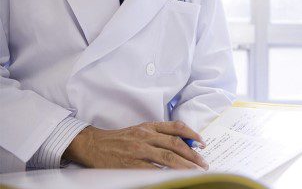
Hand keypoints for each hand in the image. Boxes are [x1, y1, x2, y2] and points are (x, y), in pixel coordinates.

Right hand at [63, 121, 207, 169]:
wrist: (95, 144)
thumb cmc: (120, 139)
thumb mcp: (140, 130)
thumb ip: (158, 134)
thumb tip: (181, 142)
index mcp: (149, 126)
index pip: (176, 127)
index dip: (192, 134)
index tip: (202, 143)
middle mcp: (146, 136)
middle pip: (176, 145)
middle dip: (193, 155)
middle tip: (203, 163)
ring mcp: (139, 150)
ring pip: (168, 158)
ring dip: (185, 166)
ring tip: (196, 172)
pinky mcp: (131, 164)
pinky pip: (153, 170)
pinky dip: (166, 174)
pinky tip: (176, 178)